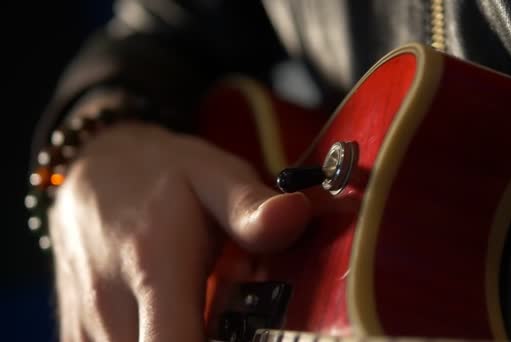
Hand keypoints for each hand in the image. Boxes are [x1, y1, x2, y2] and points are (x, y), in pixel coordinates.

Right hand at [48, 121, 311, 341]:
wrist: (94, 168)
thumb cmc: (160, 173)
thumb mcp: (212, 175)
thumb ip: (249, 207)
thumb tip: (295, 216)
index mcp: (154, 268)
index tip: (246, 333)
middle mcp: (112, 307)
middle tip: (232, 321)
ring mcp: (88, 326)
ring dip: (180, 341)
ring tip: (202, 314)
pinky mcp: (80, 334)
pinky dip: (154, 340)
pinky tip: (172, 319)